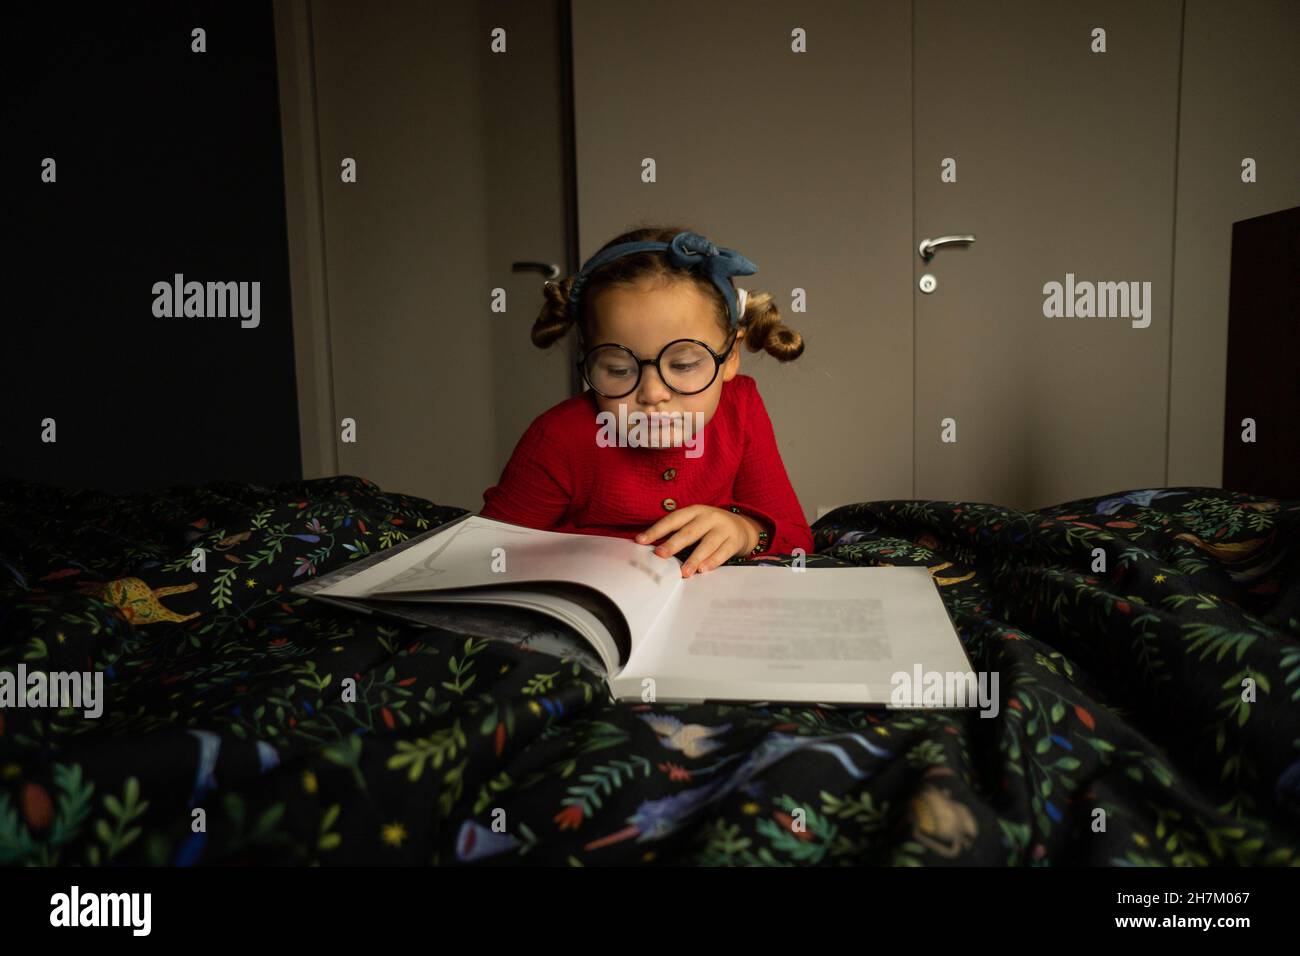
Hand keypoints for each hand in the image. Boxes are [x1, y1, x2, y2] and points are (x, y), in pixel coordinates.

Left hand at [635, 505, 761, 577]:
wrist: (744, 526)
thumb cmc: (711, 527)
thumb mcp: (696, 522)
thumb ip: (678, 532)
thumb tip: (652, 548)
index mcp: (694, 511)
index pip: (673, 520)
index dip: (656, 530)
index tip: (640, 541)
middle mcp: (709, 517)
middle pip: (689, 531)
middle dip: (673, 544)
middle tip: (660, 555)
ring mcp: (723, 528)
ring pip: (707, 544)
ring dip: (694, 558)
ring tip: (683, 572)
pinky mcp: (734, 540)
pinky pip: (723, 552)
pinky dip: (713, 561)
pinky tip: (703, 570)